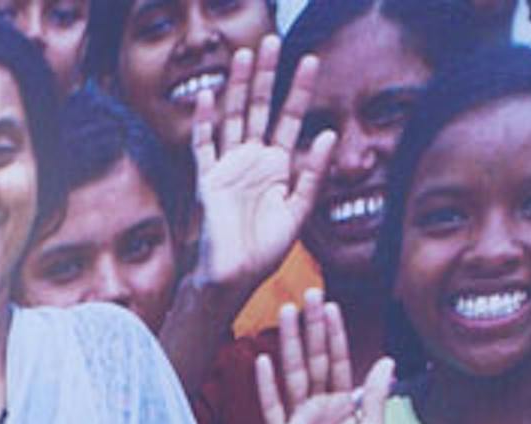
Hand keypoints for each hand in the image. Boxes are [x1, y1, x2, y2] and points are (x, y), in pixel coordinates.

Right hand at [190, 38, 335, 299]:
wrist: (234, 277)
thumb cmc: (265, 250)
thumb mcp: (299, 211)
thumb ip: (312, 174)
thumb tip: (326, 135)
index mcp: (276, 166)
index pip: (290, 118)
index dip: (300, 90)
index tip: (311, 60)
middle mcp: (251, 160)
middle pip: (258, 108)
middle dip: (266, 76)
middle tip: (271, 40)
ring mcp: (227, 168)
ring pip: (232, 118)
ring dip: (236, 87)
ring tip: (244, 55)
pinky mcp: (207, 181)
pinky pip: (203, 146)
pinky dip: (204, 122)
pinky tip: (208, 97)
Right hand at [256, 293, 395, 423]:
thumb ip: (375, 398)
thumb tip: (386, 360)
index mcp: (341, 406)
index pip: (337, 362)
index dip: (334, 334)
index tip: (331, 305)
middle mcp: (316, 409)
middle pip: (313, 361)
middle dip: (311, 328)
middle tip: (308, 294)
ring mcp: (296, 423)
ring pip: (292, 376)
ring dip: (290, 345)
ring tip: (286, 313)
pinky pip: (272, 410)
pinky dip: (267, 387)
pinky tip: (263, 362)